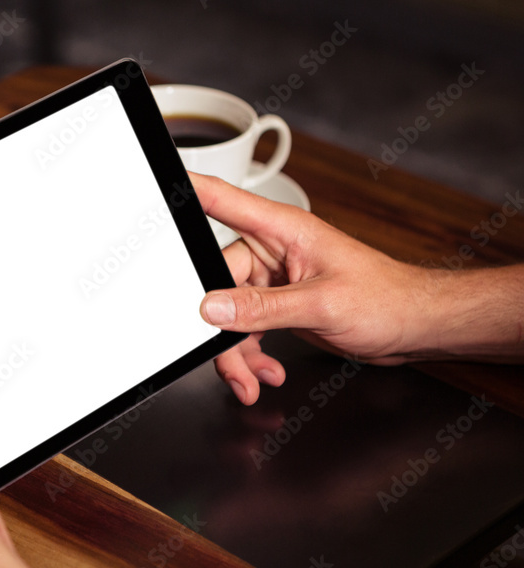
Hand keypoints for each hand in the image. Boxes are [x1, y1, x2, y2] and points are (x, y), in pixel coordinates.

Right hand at [191, 173, 442, 403]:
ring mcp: (273, 279)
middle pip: (217, 282)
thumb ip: (264, 308)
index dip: (187, 191)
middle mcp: (272, 251)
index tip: (153, 188)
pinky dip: (250, 354)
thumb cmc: (388, 298)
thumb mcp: (322, 305)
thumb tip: (213, 309)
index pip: (223, 201)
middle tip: (228, 360)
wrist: (414, 326)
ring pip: (228, 314)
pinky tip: (266, 371)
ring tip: (252, 379)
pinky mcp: (277, 304)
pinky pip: (245, 328)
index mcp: (282, 231)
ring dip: (236, 352)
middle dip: (219, 328)